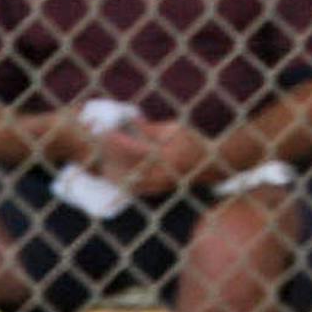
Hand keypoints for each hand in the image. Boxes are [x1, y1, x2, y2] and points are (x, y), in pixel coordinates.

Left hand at [99, 119, 218, 195]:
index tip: (104, 131)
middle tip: (98, 145)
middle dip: (108, 158)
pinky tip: (114, 174)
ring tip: (102, 159)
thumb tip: (128, 120)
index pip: (131, 149)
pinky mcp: (158, 191)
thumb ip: (149, 128)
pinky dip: (121, 181)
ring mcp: (158, 185)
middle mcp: (160, 174)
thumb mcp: (173, 129)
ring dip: (112, 171)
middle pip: (123, 168)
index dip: (114, 140)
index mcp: (164, 155)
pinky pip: (133, 189)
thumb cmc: (194, 142)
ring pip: (125, 182)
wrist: (213, 165)